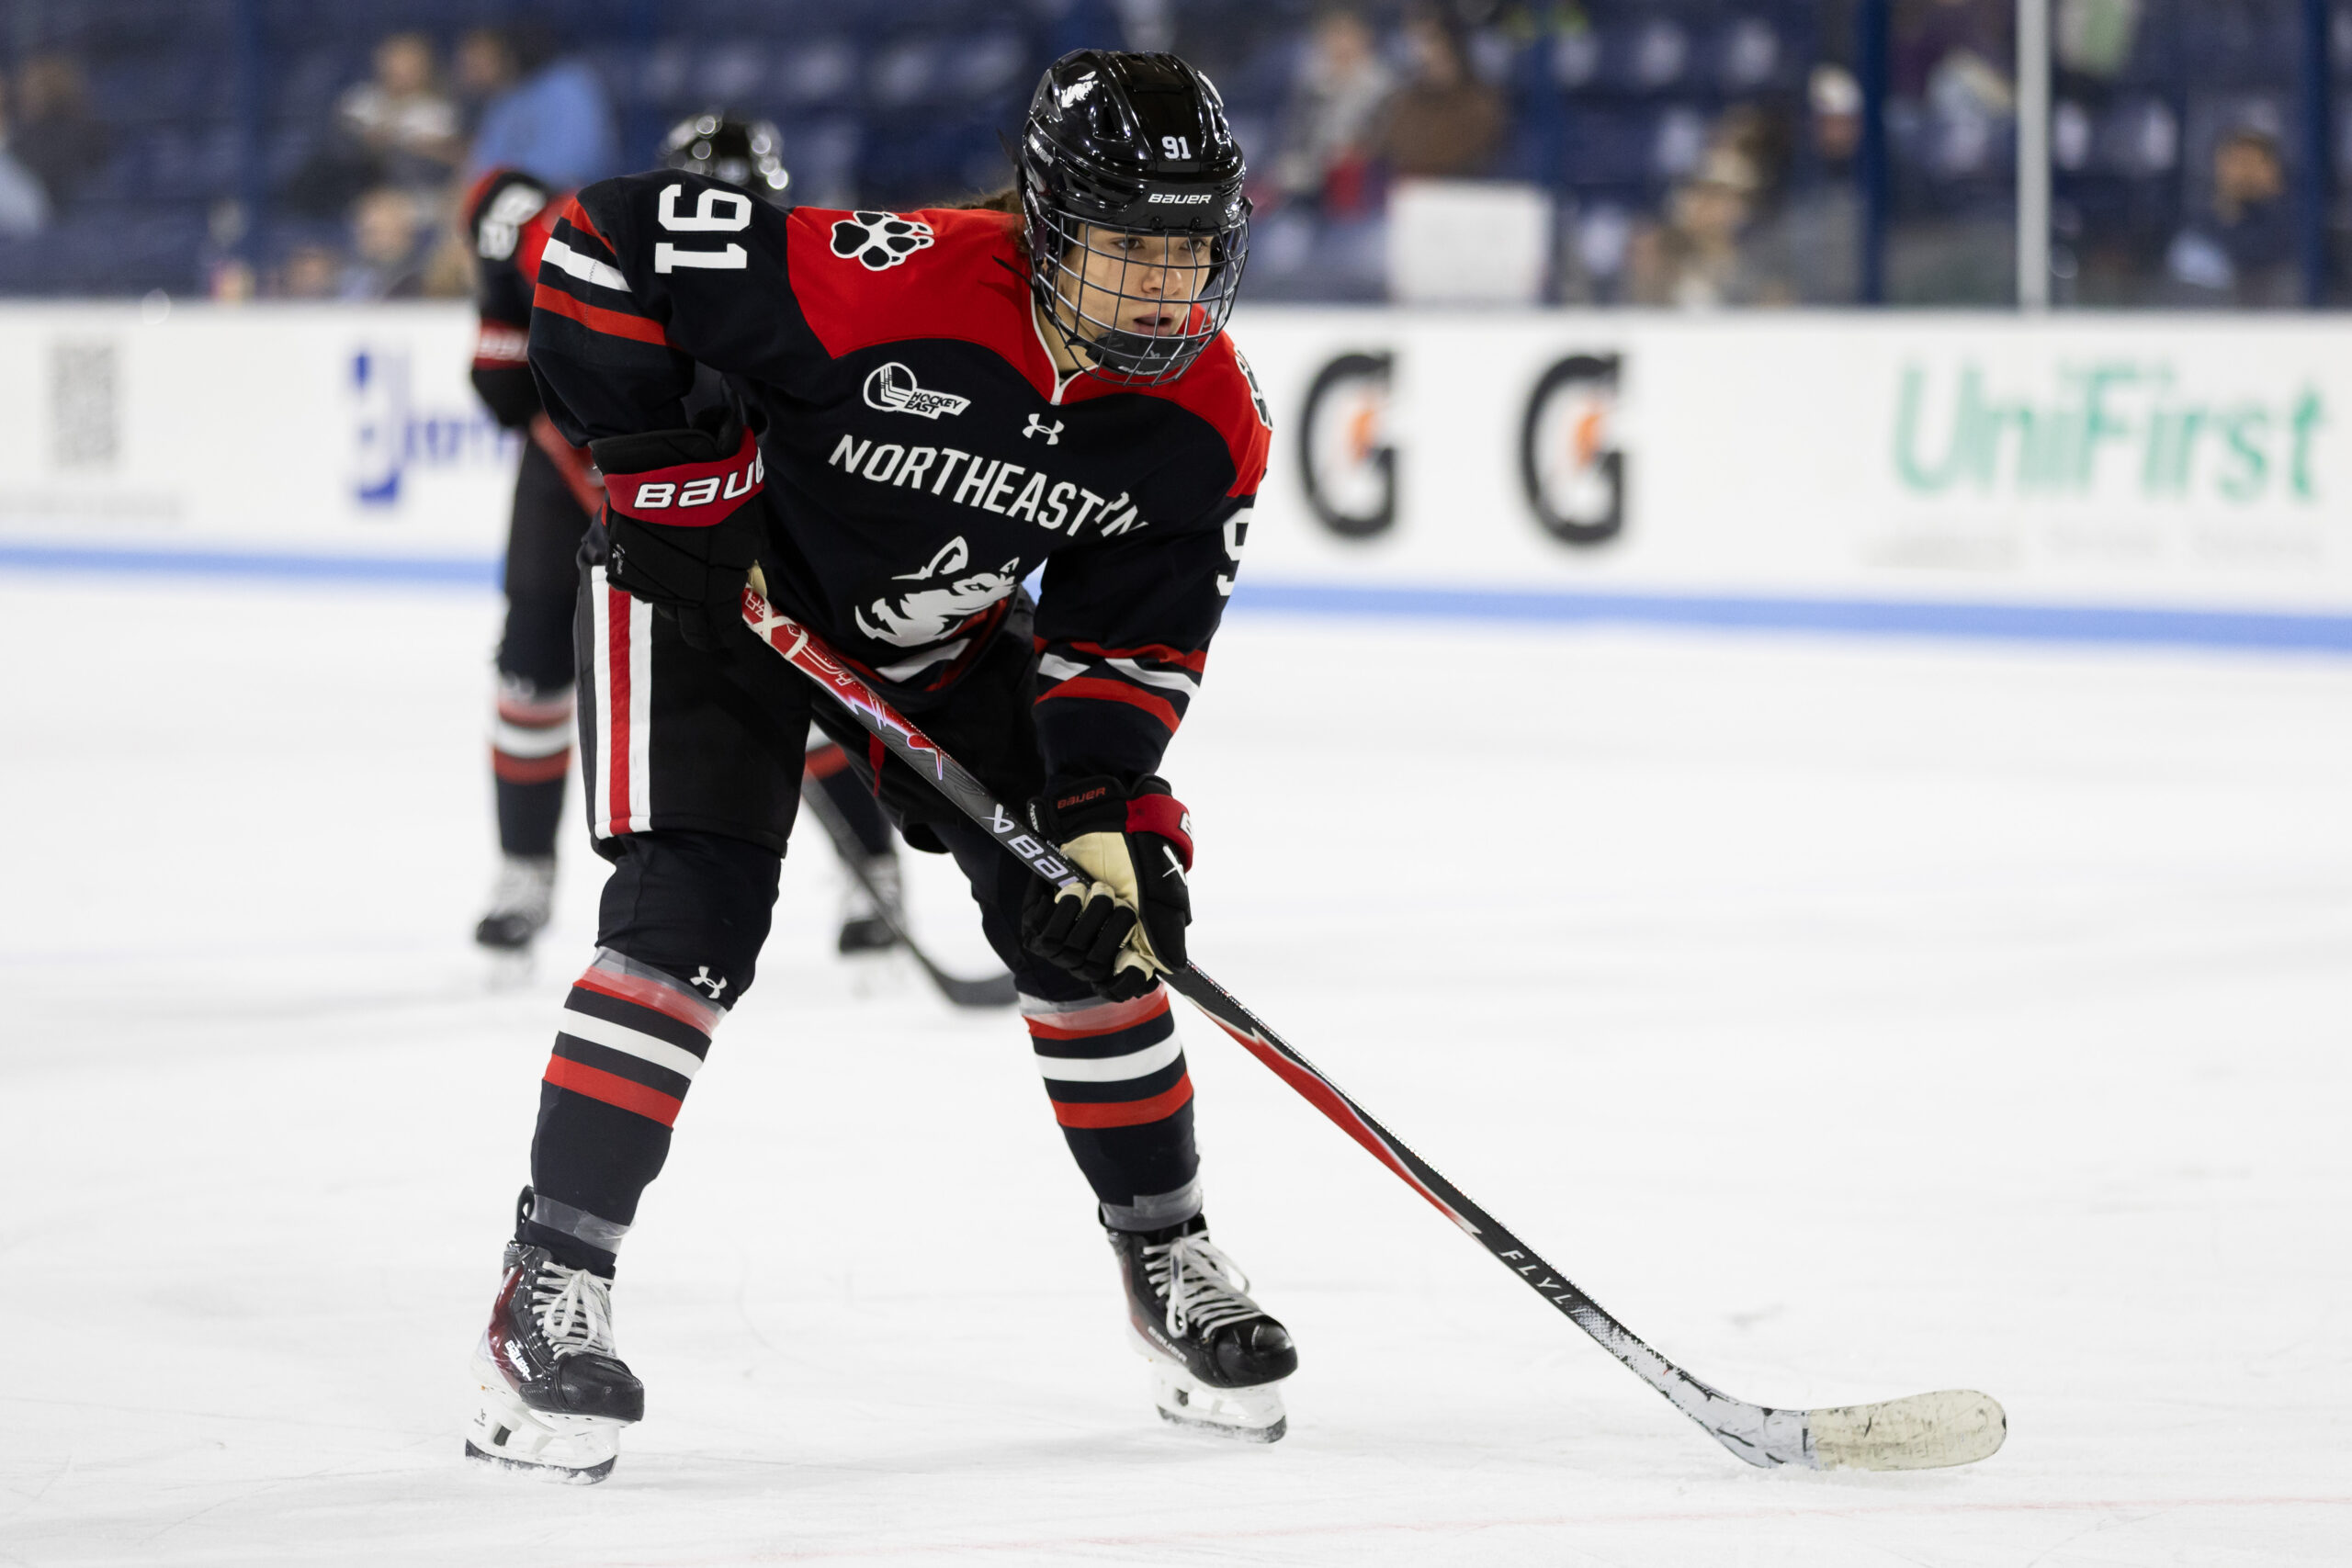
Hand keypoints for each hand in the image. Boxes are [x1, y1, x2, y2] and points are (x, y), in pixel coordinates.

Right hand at [591, 420, 764, 650]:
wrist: (670, 469)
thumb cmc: (721, 500)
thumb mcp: (751, 536)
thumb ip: (749, 568)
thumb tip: (752, 585)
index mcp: (713, 597)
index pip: (719, 634)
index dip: (726, 632)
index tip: (728, 625)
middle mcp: (677, 599)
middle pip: (688, 628)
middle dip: (700, 621)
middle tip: (707, 605)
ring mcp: (646, 584)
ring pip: (662, 604)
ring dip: (674, 595)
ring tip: (683, 567)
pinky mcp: (621, 566)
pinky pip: (639, 582)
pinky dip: (650, 575)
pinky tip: (659, 553)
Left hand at [1020, 775, 1191, 999]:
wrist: (1106, 818)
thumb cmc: (1139, 857)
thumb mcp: (1163, 896)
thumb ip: (1166, 935)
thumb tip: (1172, 970)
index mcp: (1126, 944)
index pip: (1120, 986)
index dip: (1125, 980)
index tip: (1133, 960)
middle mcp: (1094, 943)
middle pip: (1095, 970)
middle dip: (1109, 933)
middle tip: (1119, 901)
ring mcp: (1066, 932)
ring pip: (1069, 955)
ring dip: (1087, 919)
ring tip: (1097, 888)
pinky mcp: (1039, 918)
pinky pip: (1044, 937)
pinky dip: (1063, 911)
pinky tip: (1073, 888)